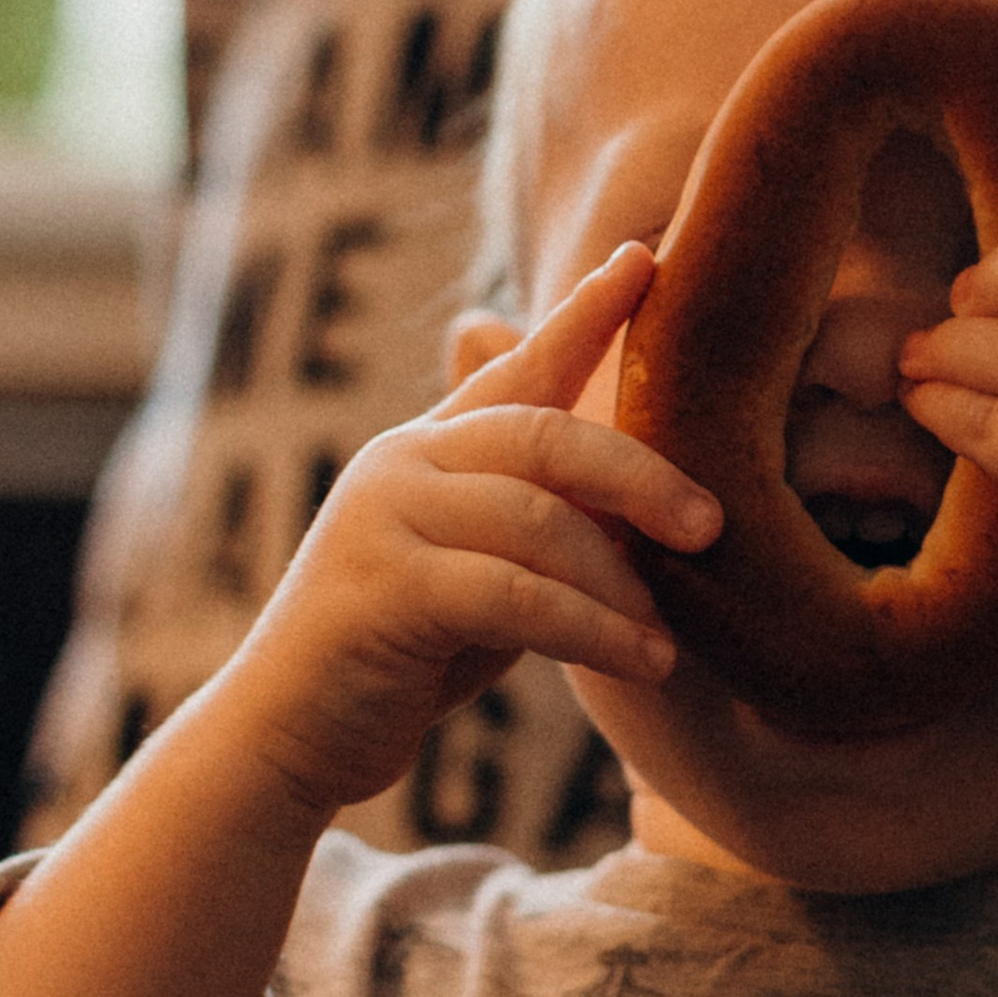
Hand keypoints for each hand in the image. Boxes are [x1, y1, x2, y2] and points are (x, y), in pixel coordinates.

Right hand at [214, 243, 721, 822]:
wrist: (287, 737)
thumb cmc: (401, 659)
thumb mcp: (480, 575)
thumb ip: (538, 525)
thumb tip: (652, 505)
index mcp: (430, 449)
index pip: (518, 366)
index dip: (586, 313)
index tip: (646, 259)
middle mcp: (403, 461)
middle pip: (545, 435)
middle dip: (638, 475)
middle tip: (710, 524)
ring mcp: (386, 517)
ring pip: (539, 521)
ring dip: (619, 584)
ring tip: (667, 640)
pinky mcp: (386, 588)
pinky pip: (518, 596)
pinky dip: (593, 630)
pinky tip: (642, 662)